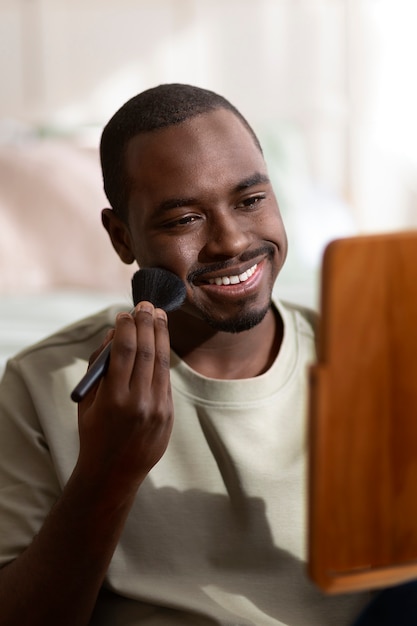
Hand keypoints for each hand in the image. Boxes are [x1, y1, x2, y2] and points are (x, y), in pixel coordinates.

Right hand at [76, 301, 172, 493]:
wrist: (113, 474)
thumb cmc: (94, 433)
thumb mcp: (87, 401)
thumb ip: (99, 366)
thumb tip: (115, 333)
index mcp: (113, 399)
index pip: (124, 351)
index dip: (126, 327)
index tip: (124, 313)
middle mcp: (139, 402)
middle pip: (146, 351)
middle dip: (147, 324)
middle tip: (146, 305)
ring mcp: (157, 409)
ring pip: (162, 362)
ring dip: (161, 335)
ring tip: (158, 315)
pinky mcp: (168, 414)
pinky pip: (166, 378)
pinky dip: (163, 357)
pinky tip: (161, 342)